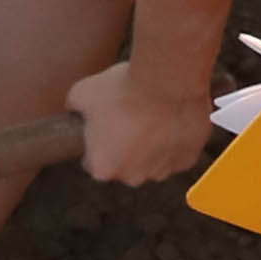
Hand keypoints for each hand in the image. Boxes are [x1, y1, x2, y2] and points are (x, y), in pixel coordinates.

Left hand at [68, 55, 218, 189]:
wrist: (167, 81)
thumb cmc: (122, 89)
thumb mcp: (82, 92)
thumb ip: (73, 106)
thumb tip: (73, 108)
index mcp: (102, 169)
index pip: (94, 163)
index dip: (98, 143)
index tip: (104, 126)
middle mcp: (132, 178)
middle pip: (125, 166)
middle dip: (126, 148)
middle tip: (130, 118)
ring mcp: (162, 171)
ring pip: (152, 162)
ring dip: (152, 146)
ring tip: (153, 116)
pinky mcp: (187, 160)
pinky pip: (177, 154)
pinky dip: (175, 141)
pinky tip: (172, 119)